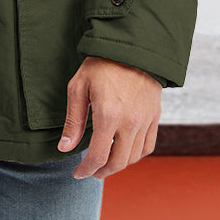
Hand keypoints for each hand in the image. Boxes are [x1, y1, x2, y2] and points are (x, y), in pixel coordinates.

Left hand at [57, 56, 161, 178]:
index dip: (86, 169)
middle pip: (117, 162)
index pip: (98, 156)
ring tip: (105, 162)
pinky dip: (135, 155)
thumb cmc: (101, 64)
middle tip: (90, 171)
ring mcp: (145, 120)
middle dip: (101, 171)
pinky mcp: (155, 116)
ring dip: (118, 165)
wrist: (132, 47)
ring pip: (133, 157)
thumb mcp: (78, 87)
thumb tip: (65, 148)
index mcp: (108, 115)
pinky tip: (124, 152)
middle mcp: (130, 122)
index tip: (77, 173)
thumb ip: (73, 121)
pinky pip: (147, 146)